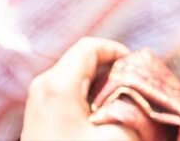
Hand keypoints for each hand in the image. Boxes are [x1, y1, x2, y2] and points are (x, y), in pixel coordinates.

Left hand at [22, 38, 136, 140]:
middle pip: (81, 61)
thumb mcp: (116, 137)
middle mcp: (43, 85)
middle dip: (111, 70)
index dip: (117, 51)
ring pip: (74, 79)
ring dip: (101, 86)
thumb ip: (133, 111)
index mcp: (58, 83)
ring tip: (125, 104)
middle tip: (137, 86)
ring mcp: (37, 102)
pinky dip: (88, 99)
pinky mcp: (39, 118)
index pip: (89, 48)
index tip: (139, 66)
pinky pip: (66, 95)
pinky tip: (105, 118)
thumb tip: (142, 98)